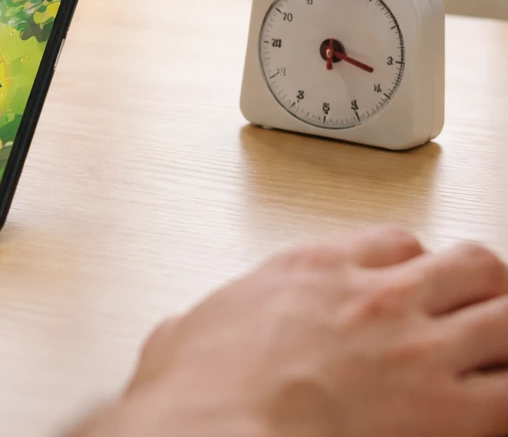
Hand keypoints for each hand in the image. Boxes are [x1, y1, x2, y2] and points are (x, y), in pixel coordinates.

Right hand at [89, 227, 507, 436]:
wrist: (210, 433)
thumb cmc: (196, 394)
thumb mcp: (184, 332)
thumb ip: (204, 321)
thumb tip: (185, 331)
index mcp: (313, 271)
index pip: (397, 243)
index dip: (412, 266)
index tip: (410, 286)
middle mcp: (375, 298)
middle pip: (472, 263)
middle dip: (481, 287)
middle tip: (475, 312)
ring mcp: (416, 349)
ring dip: (505, 334)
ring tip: (495, 357)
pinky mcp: (446, 412)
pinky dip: (507, 400)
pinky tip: (493, 412)